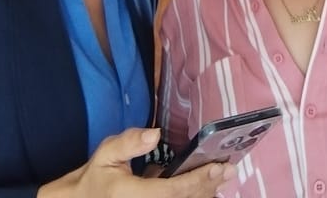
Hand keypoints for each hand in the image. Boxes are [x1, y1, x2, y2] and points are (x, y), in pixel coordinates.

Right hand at [37, 127, 235, 196]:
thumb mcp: (106, 154)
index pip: (173, 191)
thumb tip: (155, 134)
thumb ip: (129, 143)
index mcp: (133, 195)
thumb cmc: (97, 178)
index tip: (219, 167)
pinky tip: (204, 184)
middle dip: (209, 186)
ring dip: (204, 192)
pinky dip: (192, 195)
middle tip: (228, 169)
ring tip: (220, 176)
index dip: (199, 179)